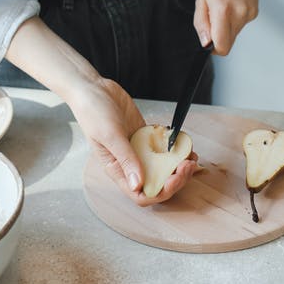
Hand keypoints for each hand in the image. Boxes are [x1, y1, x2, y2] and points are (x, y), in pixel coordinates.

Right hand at [6, 16, 198, 206]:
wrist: (92, 89)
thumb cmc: (92, 112)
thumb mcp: (109, 136)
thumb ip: (125, 159)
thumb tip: (137, 185)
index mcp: (117, 170)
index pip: (141, 194)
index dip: (160, 192)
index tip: (174, 178)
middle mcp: (129, 164)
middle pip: (157, 182)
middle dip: (176, 178)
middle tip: (188, 164)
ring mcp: (138, 150)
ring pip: (163, 167)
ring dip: (179, 165)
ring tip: (191, 155)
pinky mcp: (145, 136)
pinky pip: (163, 148)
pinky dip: (176, 148)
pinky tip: (183, 142)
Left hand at [194, 0, 272, 54]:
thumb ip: (201, 22)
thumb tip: (205, 43)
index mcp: (223, 10)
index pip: (222, 46)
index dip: (212, 48)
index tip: (206, 39)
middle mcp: (240, 14)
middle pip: (228, 43)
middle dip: (217, 37)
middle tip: (211, 16)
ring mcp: (249, 13)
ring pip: (234, 34)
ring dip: (225, 27)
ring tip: (221, 5)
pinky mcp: (254, 12)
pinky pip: (240, 25)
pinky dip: (233, 20)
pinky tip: (231, 2)